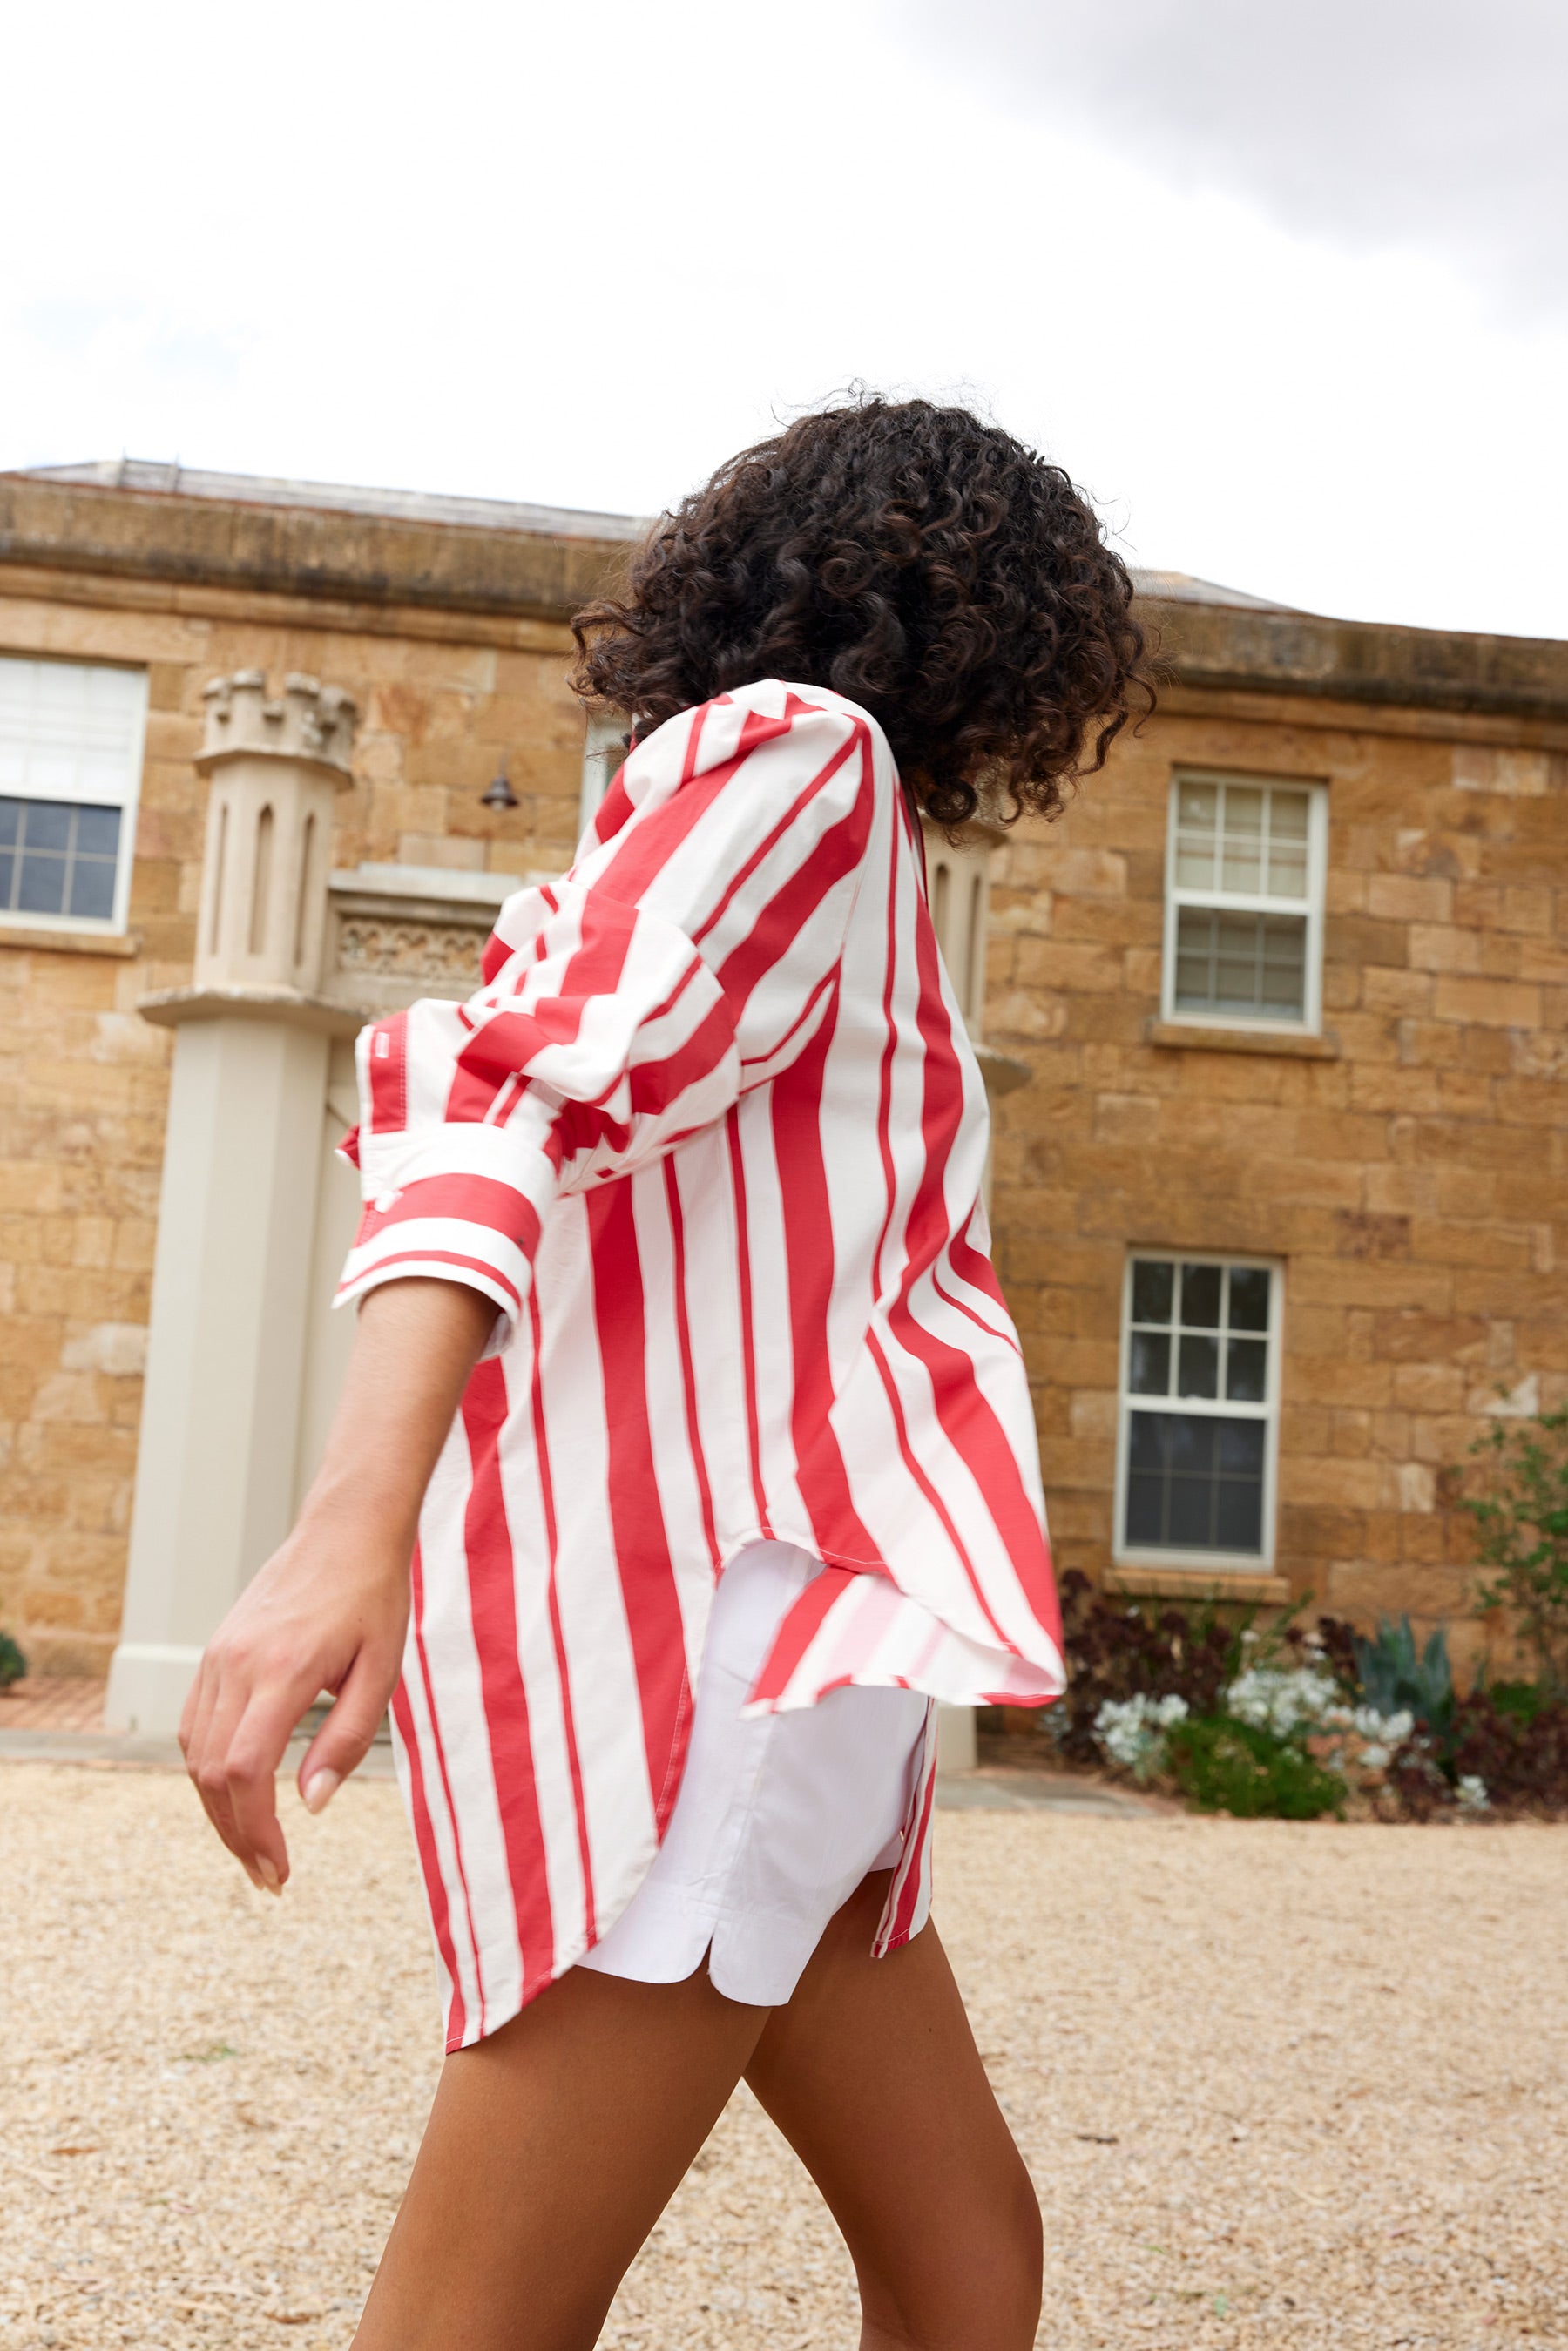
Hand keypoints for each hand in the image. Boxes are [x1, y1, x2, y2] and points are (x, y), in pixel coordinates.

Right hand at [179, 1502, 409, 1891]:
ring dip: (218, 1809)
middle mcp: (237, 1665)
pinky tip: (236, 1794)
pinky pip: (194, 1723)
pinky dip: (207, 1768)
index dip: (255, 1832)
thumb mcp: (381, 1671)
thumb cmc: (374, 1598)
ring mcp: (218, 1656)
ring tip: (254, 1847)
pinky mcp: (215, 1652)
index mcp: (281, 1670)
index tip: (281, 1870)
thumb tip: (309, 1806)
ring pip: (194, 1753)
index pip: (244, 1772)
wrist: (345, 1531)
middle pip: (211, 1773)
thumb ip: (348, 1739)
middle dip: (236, 1835)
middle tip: (270, 1878)